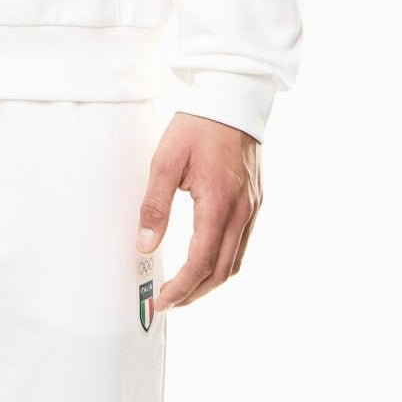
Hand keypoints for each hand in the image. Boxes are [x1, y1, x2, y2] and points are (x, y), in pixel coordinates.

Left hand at [136, 113, 261, 310]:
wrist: (232, 100)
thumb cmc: (196, 127)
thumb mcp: (165, 162)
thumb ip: (155, 206)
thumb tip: (145, 245)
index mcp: (219, 204)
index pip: (201, 262)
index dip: (181, 287)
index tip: (161, 300)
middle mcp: (243, 212)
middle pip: (222, 271)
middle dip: (195, 293)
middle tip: (168, 301)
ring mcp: (253, 208)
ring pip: (235, 261)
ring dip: (210, 280)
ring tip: (183, 288)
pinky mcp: (255, 202)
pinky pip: (241, 244)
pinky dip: (222, 261)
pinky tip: (203, 260)